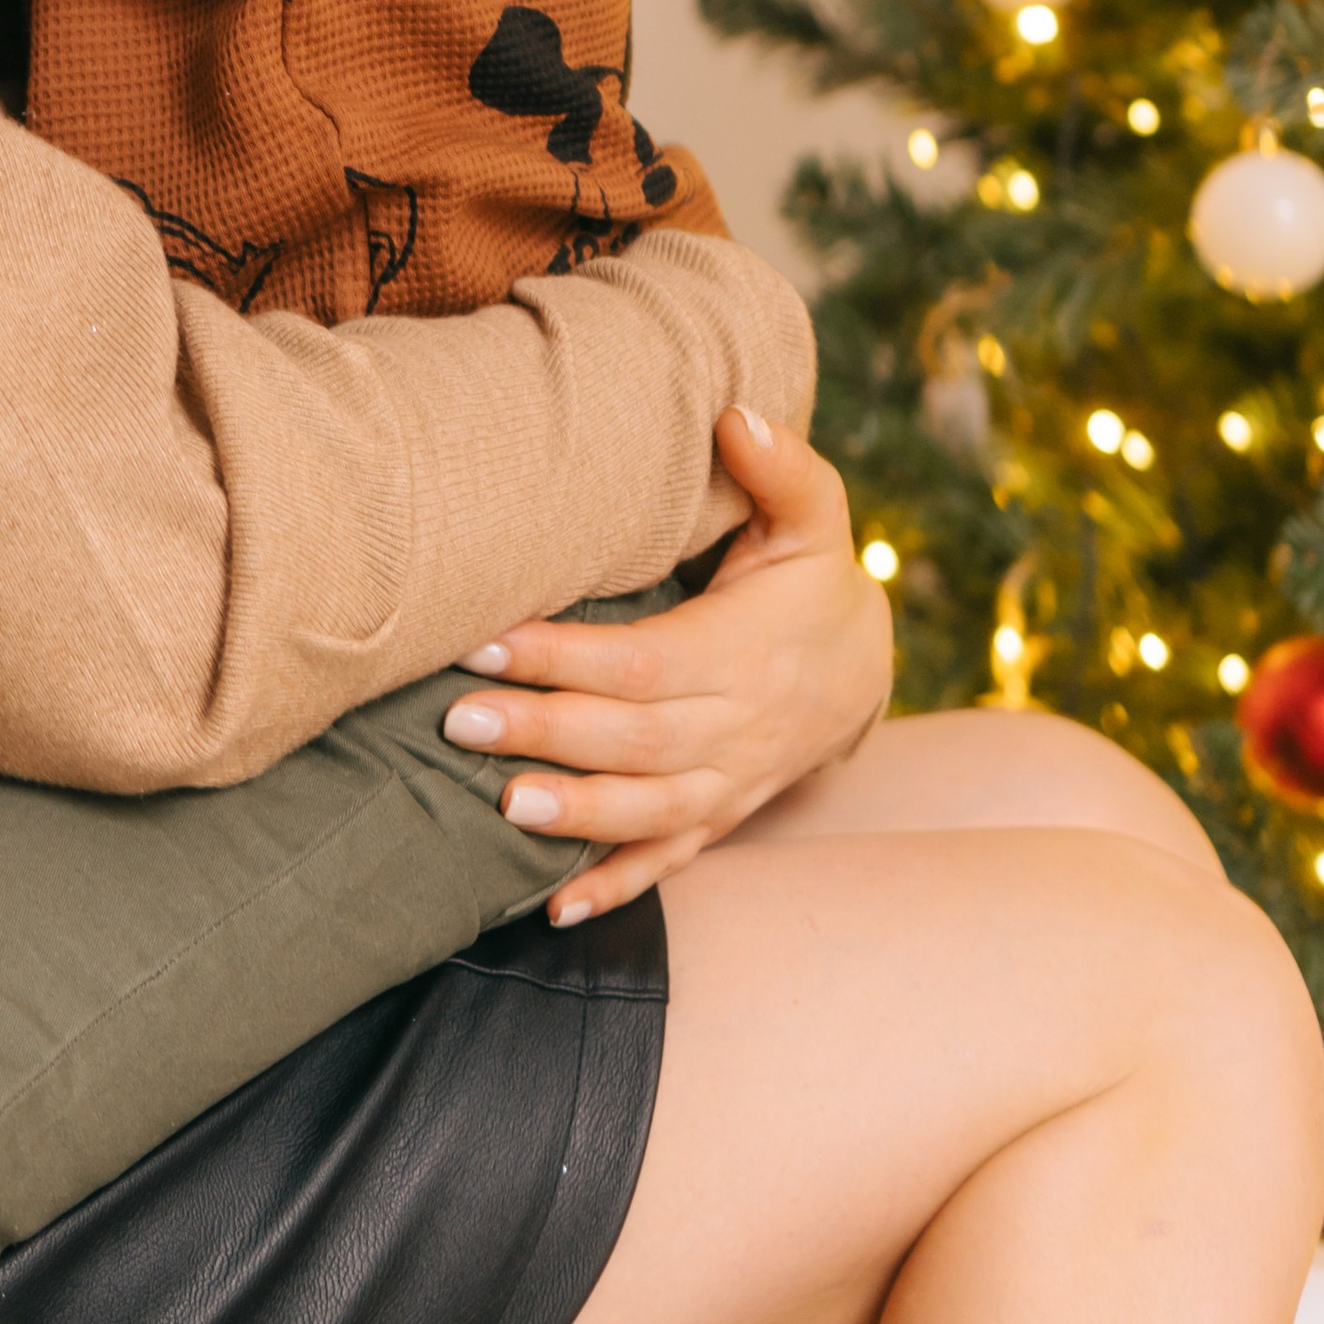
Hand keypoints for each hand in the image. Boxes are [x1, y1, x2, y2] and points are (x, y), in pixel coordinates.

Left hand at [440, 407, 893, 927]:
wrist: (865, 667)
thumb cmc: (811, 576)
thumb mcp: (814, 515)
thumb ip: (780, 466)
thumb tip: (734, 413)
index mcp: (743, 649)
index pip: (644, 661)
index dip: (566, 656)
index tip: (486, 642)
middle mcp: (736, 725)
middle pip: (633, 738)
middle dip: (546, 732)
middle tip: (458, 721)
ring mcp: (728, 781)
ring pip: (648, 809)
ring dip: (576, 816)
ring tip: (500, 808)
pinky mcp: (718, 816)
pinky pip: (668, 859)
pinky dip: (615, 889)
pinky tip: (554, 910)